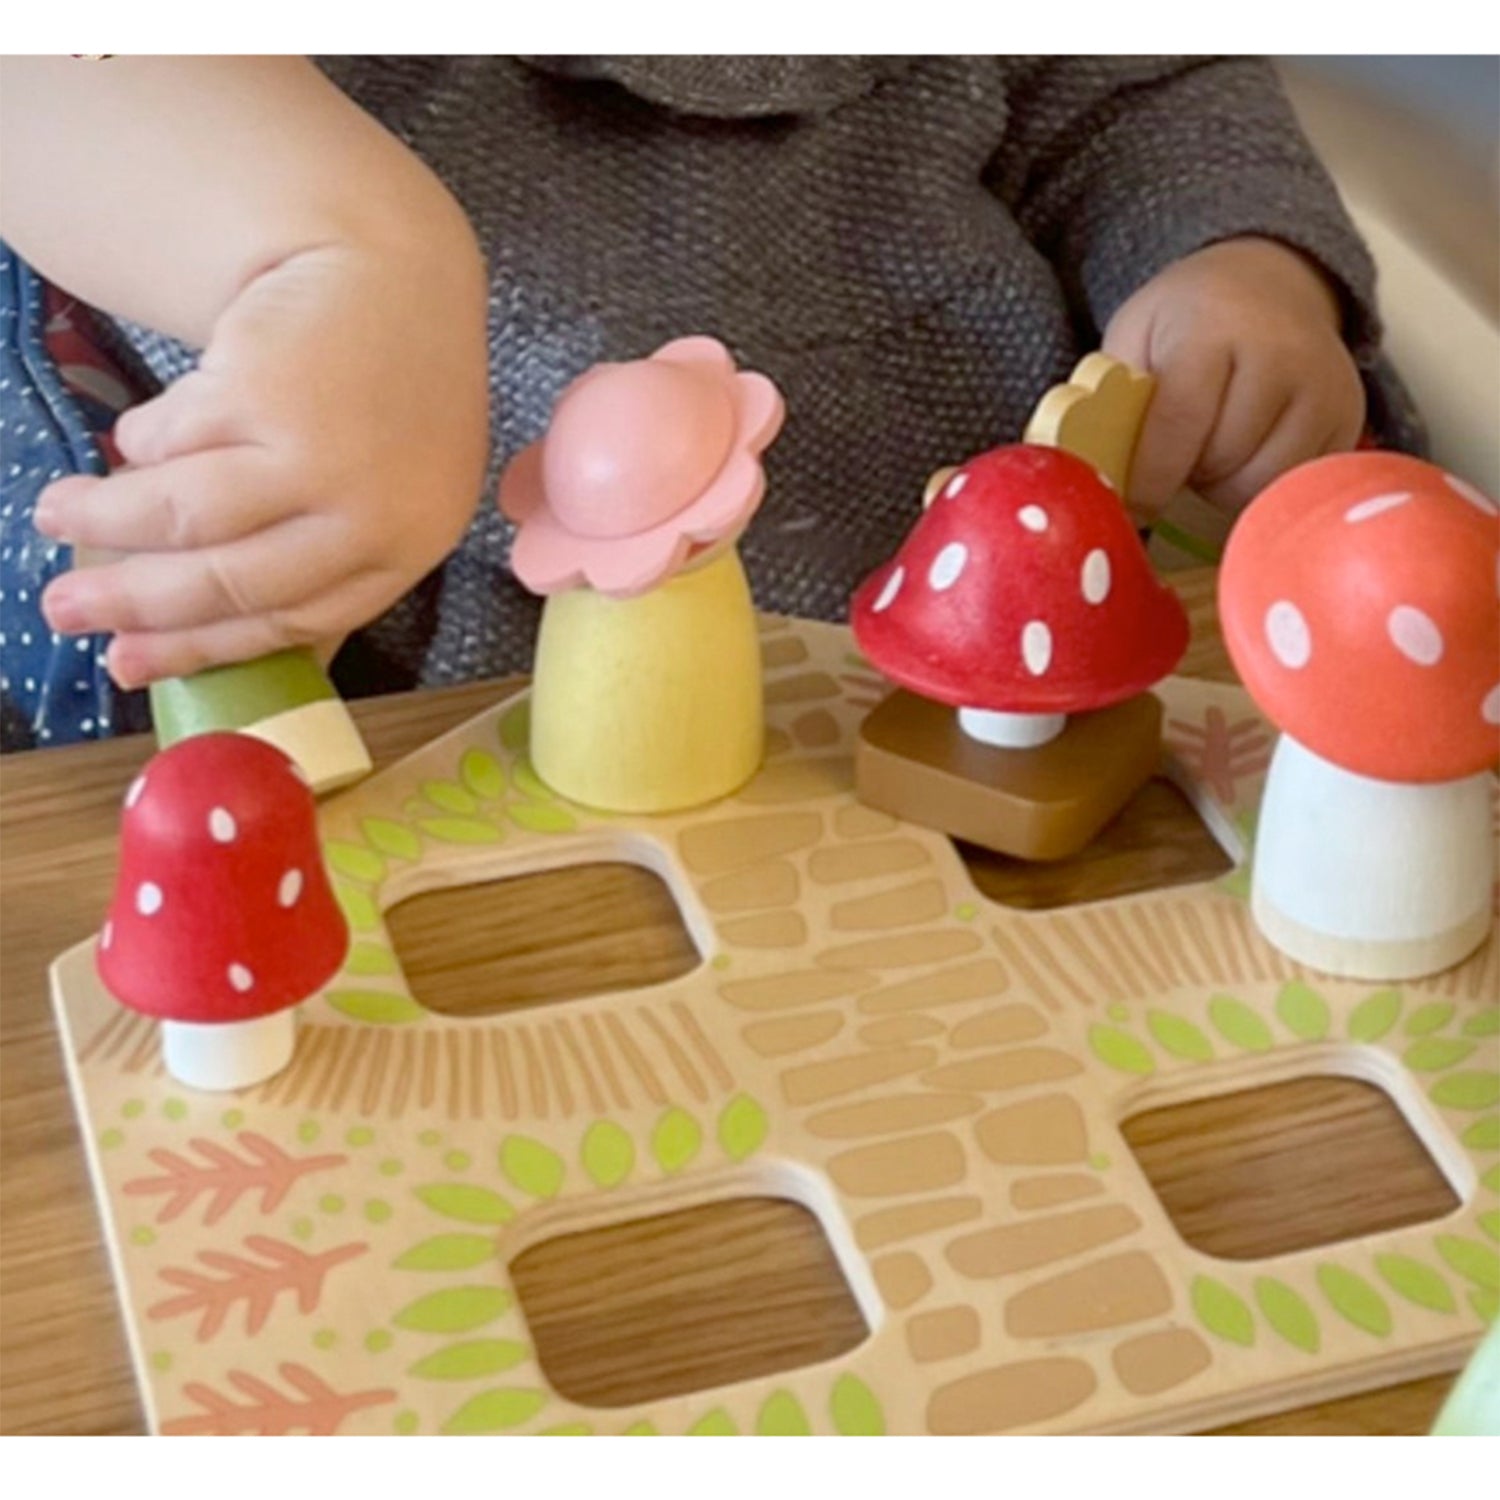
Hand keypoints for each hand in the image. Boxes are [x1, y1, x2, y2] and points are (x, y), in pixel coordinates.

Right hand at [36, 233, 489, 686]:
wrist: (395, 276)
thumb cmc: (384, 402)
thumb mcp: (386, 495)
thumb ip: (321, 566)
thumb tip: (214, 649)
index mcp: (404, 550)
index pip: (287, 621)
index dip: (196, 648)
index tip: (123, 664)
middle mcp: (371, 514)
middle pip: (229, 579)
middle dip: (133, 600)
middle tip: (61, 609)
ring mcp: (322, 453)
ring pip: (186, 513)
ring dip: (108, 521)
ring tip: (58, 515)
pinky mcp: (265, 389)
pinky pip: (176, 439)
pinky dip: (145, 444)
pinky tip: (134, 444)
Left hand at [1102, 236, 1365, 521]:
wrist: (1267, 281)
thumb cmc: (1186, 319)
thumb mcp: (1134, 336)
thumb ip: (1113, 399)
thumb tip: (1102, 473)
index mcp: (1214, 328)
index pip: (1180, 424)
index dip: (1151, 476)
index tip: (1133, 502)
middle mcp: (1282, 354)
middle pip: (1224, 462)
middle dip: (1189, 473)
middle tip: (1180, 452)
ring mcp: (1325, 387)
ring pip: (1262, 484)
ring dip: (1226, 485)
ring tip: (1215, 450)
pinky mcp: (1350, 417)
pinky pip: (1296, 485)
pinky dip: (1263, 484)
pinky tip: (1250, 452)